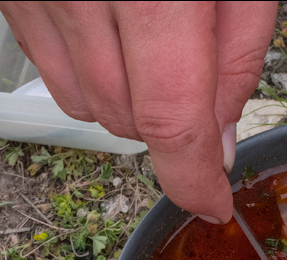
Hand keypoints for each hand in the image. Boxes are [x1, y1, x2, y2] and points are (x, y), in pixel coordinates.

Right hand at [0, 1, 278, 221]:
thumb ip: (238, 54)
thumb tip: (219, 139)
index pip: (171, 121)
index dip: (193, 178)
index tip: (212, 204)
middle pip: (127, 120)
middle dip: (169, 122)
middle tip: (195, 61)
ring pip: (83, 105)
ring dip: (125, 100)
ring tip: (151, 35)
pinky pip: (48, 70)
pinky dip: (85, 73)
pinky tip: (111, 29)